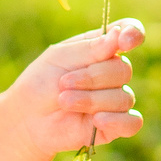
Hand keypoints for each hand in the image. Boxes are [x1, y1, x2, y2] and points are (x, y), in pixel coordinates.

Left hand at [2, 18, 145, 156]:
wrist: (28, 119)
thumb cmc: (41, 83)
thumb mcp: (59, 57)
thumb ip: (90, 48)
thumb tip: (118, 36)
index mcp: (102, 48)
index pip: (130, 33)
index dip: (133, 34)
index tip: (123, 42)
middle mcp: (113, 73)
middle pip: (124, 70)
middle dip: (92, 77)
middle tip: (63, 83)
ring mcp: (116, 100)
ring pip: (124, 97)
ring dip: (91, 100)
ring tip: (64, 102)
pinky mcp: (116, 126)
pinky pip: (132, 122)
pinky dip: (116, 121)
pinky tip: (96, 120)